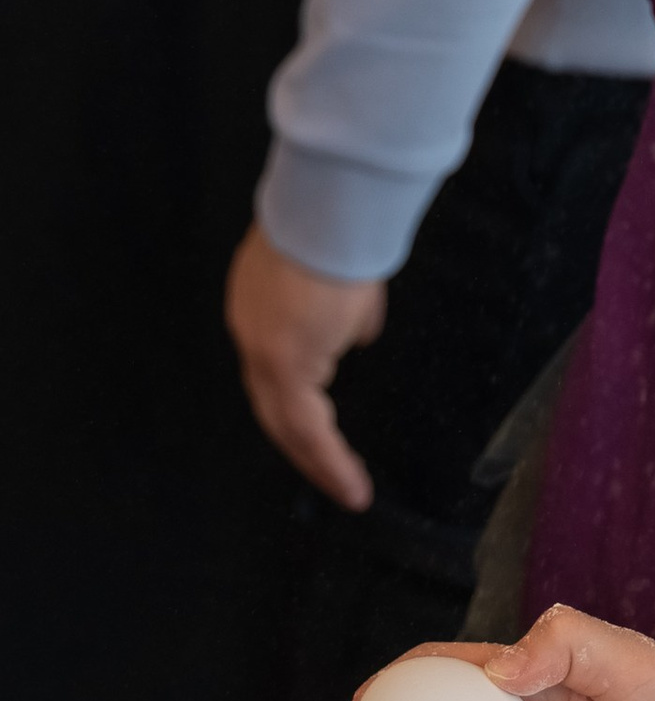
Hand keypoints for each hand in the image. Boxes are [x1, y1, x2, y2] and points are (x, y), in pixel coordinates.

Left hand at [225, 225, 384, 508]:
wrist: (331, 211)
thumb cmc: (344, 234)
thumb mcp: (349, 279)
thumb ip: (349, 314)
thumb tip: (357, 337)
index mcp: (260, 308)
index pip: (275, 366)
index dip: (299, 398)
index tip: (323, 423)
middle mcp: (250, 334)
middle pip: (271, 406)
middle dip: (302, 446)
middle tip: (330, 476)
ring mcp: (263, 353)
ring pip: (286, 423)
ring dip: (317, 459)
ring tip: (346, 489)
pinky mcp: (285, 367)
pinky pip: (308, 428)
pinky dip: (329, 460)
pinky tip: (351, 485)